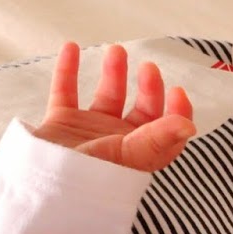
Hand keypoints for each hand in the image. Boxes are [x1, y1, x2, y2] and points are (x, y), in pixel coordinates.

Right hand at [33, 41, 196, 171]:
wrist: (42, 186)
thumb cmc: (90, 177)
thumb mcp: (129, 155)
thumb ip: (159, 138)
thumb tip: (190, 126)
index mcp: (139, 153)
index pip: (167, 131)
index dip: (177, 112)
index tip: (177, 91)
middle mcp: (118, 141)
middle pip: (141, 110)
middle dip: (149, 88)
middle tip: (148, 68)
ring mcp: (89, 131)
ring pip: (106, 96)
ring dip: (114, 73)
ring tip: (116, 50)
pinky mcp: (61, 124)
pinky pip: (64, 91)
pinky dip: (67, 69)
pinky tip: (71, 47)